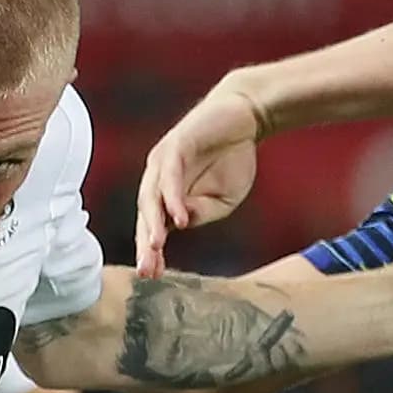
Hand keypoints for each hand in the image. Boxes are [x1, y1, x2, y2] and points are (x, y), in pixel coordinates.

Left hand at [134, 80, 271, 274]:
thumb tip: (182, 223)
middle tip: (146, 270)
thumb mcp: (222, 199)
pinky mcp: (175, 146)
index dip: (151, 251)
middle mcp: (158, 179)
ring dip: (153, 224)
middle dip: (145, 244)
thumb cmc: (232, 156)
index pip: (153, 226)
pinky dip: (173, 198)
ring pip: (151, 197)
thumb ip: (202, 213)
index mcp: (167, 193)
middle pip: (145, 215)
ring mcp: (164, 161)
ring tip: (156, 248)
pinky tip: (179, 218)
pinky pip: (170, 177)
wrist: (247, 117)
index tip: (153, 275)